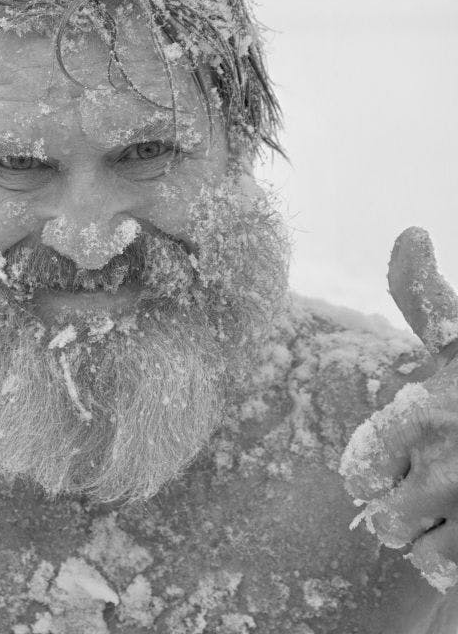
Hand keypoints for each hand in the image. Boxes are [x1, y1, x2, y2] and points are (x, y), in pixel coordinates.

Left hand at [340, 227, 457, 591]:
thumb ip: (421, 294)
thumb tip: (409, 231)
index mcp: (423, 415)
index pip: (360, 474)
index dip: (377, 470)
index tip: (407, 455)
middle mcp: (449, 467)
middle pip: (386, 521)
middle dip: (403, 508)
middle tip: (433, 486)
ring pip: (422, 551)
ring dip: (433, 538)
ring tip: (457, 508)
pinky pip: (454, 576)